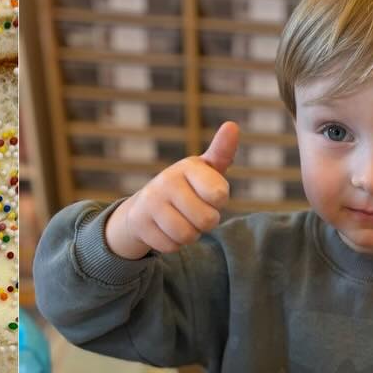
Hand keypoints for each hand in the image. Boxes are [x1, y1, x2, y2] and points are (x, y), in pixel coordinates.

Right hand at [104, 122, 237, 259]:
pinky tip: (166, 230)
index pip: (219, 195)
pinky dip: (173, 244)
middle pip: (206, 220)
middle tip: (196, 213)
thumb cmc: (186, 187)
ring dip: (190, 235)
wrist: (145, 207)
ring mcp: (151, 202)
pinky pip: (171, 246)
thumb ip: (221, 152)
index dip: (218, 202)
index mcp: (188, 166)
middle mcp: (167, 181)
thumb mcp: (205, 171)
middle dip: (205, 222)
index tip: (210, 194)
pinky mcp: (140, 224)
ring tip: (182, 222)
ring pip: (187, 235)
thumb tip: (232, 126)